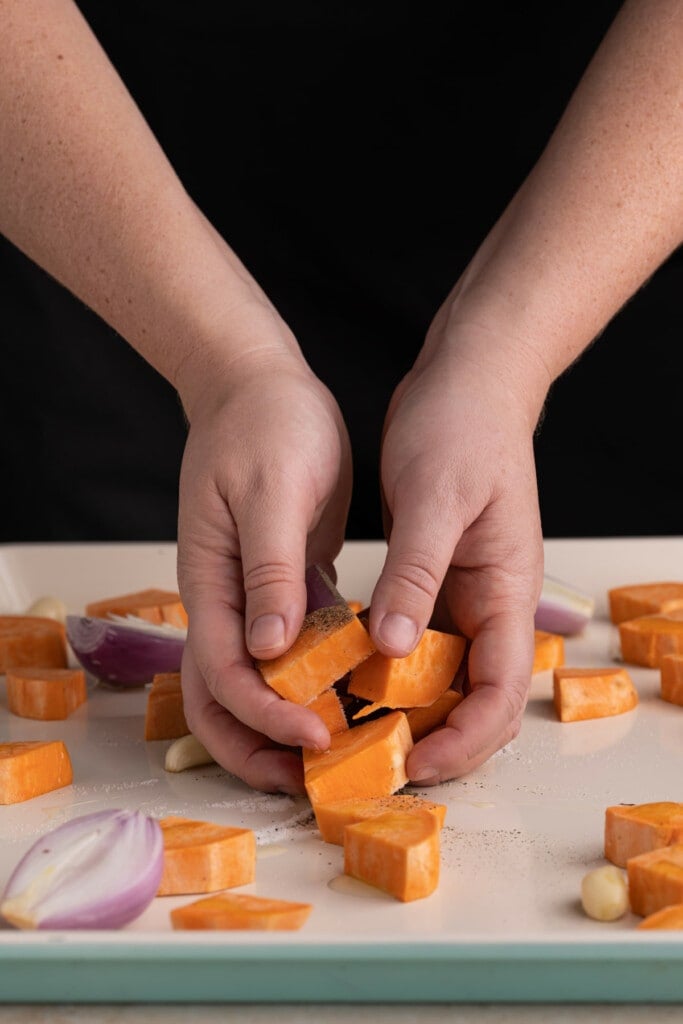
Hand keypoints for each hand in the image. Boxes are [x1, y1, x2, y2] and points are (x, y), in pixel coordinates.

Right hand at [176, 343, 351, 793]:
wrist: (260, 383)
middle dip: (259, 747)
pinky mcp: (285, 583)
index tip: (317, 736)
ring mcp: (252, 595)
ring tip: (339, 751)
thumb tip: (269, 651)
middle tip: (313, 777)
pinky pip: (294, 648)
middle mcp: (225, 600)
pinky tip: (356, 692)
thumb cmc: (265, 425)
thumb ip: (268, 571)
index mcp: (211, 582)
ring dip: (287, 722)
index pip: (226, 674)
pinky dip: (316, 678)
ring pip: (258, 681)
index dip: (265, 716)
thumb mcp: (272, 492)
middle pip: (223, 697)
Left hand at [371, 304, 547, 783]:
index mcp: (506, 591)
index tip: (411, 761)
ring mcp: (462, 592)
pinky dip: (386, 663)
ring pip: (440, 674)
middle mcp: (489, 602)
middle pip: (474, 699)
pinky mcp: (433, 576)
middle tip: (368, 759)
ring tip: (347, 728)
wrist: (467, 380)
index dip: (463, 740)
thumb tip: (392, 647)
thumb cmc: (464, 427)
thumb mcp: (436, 499)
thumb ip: (417, 574)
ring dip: (404, 707)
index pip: (501, 693)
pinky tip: (343, 672)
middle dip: (433, 738)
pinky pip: (415, 638)